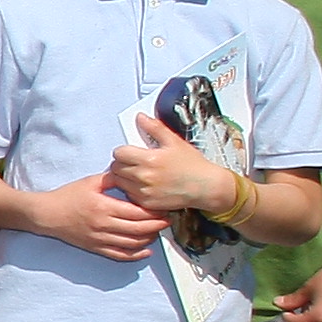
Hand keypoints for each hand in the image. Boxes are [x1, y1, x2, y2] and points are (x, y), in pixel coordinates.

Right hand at [32, 173, 168, 262]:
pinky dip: (136, 255)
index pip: (137, 212)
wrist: (47, 215)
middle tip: (167, 220)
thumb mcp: (90, 181)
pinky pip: (120, 255)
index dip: (153, 212)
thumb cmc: (68, 196)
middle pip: (138, 229)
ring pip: (132, 244)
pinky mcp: (96, 248)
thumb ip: (112, 177)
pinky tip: (146, 250)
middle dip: (157, 225)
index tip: (163, 207)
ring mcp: (100, 239)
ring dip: (149, 239)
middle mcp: (104, 225)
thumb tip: (131, 172)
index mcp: (104, 207)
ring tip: (158, 231)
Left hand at [104, 110, 232, 218]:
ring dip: (124, 176)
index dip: (123, 151)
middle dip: (122, 162)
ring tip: (138, 172)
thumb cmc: (193, 165)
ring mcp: (144, 192)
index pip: (118, 153)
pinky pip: (129, 195)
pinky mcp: (147, 204)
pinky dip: (132, 190)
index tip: (129, 151)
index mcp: (149, 159)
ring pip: (120, 182)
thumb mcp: (174, 141)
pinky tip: (144, 184)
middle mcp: (144, 177)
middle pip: (116, 168)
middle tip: (133, 161)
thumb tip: (141, 118)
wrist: (205, 187)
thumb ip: (155, 128)